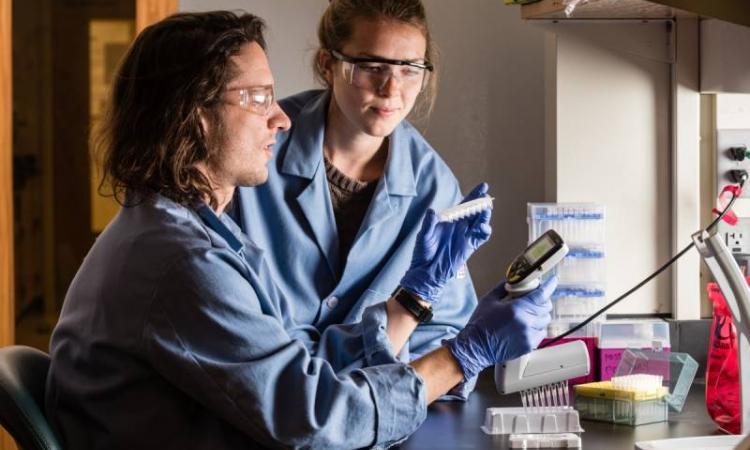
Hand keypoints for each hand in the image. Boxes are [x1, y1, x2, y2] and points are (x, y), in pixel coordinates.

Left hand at [399, 183, 491, 303]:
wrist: (427, 271)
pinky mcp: (470, 246)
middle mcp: (460, 226)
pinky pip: (481, 237)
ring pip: (480, 222)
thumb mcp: (423, 236)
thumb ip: (429, 224)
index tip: (483, 186)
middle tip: (486, 197)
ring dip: (484, 215)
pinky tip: (483, 227)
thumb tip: (432, 212)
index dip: (474, 195)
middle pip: (475, 211)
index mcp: (450, 219)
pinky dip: (485, 230)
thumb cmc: (423, 252)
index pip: (464, 204)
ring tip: (485, 210)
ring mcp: (466, 235)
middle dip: (482, 202)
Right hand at [444, 275, 557, 379]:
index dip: (549, 286)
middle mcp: (525, 322)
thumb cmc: (480, 324)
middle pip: (546, 307)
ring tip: (527, 313)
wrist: (476, 347)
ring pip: (545, 320)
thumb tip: (514, 281)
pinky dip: (537, 327)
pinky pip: (541, 333)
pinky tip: (525, 325)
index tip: (552, 281)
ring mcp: (528, 335)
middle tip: (532, 298)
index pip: (541, 295)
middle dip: (541, 300)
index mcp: (516, 309)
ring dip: (539, 314)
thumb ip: (503, 287)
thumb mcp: (489, 300)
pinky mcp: (528, 345)